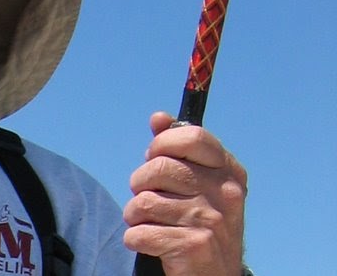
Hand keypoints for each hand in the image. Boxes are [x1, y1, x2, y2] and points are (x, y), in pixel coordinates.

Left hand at [124, 112, 248, 275]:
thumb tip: (158, 118)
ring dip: (135, 215)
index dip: (163, 144)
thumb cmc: (200, 221)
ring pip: (143, 202)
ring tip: (147, 223)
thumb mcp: (199, 183)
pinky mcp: (194, 246)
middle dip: (141, 183)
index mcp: (230, 172)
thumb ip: (178, 149)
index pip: (192, 137)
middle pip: (159, 167)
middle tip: (147, 197)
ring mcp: (212, 221)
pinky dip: (135, 239)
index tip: (154, 157)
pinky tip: (149, 242)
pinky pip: (139, 232)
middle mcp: (226, 194)